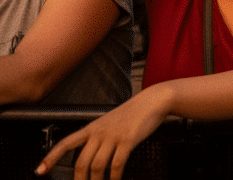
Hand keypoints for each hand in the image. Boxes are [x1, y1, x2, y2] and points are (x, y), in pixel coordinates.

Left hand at [37, 85, 172, 179]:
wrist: (152, 101)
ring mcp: (113, 136)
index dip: (50, 158)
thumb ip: (98, 137)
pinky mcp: (127, 140)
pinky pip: (116, 164)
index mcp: (91, 128)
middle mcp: (99, 132)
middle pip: (81, 162)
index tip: (40, 171)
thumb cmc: (133, 113)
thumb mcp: (109, 122)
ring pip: (97, 166)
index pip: (65, 143)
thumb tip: (90, 156)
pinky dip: (114, 177)